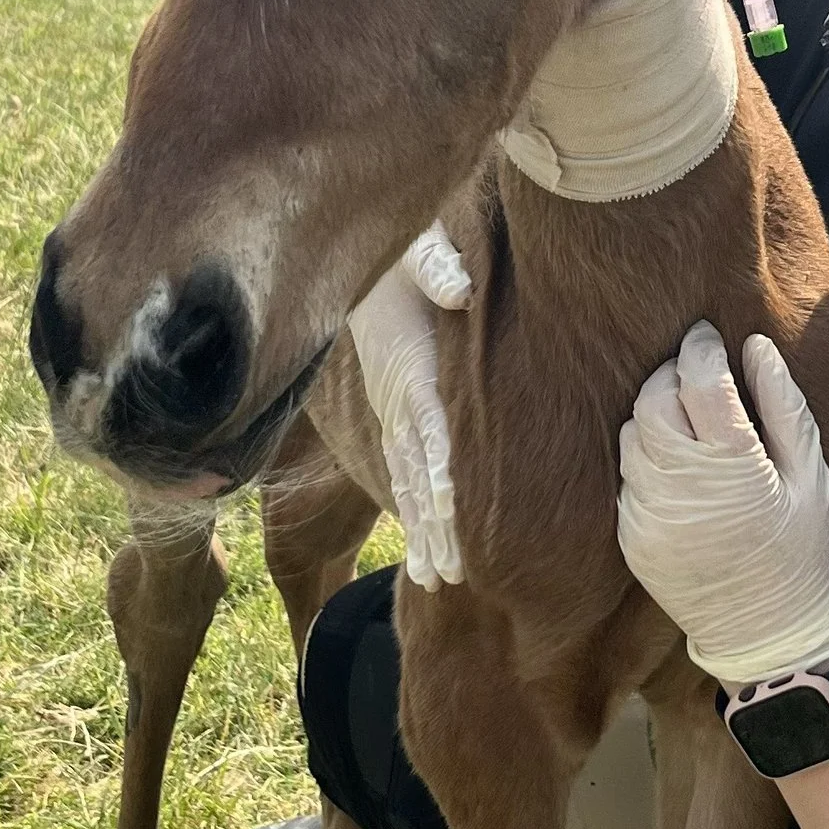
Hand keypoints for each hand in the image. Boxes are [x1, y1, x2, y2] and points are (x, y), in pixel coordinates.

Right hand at [347, 222, 472, 587]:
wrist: (367, 261)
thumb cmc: (405, 252)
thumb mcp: (420, 247)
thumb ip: (439, 265)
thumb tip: (460, 291)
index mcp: (410, 365)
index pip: (426, 422)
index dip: (437, 463)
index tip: (448, 504)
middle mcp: (398, 400)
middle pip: (416, 470)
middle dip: (432, 523)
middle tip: (452, 573)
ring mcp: (394, 413)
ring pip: (407, 481)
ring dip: (422, 531)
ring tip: (436, 581)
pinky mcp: (396, 416)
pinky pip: (404, 471)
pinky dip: (414, 512)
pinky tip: (425, 549)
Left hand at [617, 324, 828, 686]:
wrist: (764, 632)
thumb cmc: (800, 550)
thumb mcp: (811, 476)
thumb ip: (783, 406)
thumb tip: (754, 345)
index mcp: (733, 465)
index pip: (699, 380)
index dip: (700, 349)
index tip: (706, 337)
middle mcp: (680, 486)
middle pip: (653, 400)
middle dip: (671, 377)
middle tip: (695, 376)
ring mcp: (648, 512)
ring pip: (632, 435)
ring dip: (655, 416)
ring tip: (687, 421)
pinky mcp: (630, 535)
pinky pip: (628, 477)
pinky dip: (647, 460)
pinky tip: (677, 470)